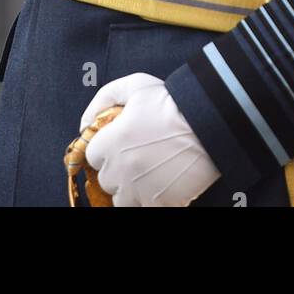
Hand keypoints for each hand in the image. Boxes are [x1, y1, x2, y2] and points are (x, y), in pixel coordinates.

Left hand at [82, 74, 220, 206]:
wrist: (208, 123)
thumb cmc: (171, 103)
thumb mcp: (135, 85)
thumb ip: (103, 98)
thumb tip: (85, 123)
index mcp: (112, 142)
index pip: (91, 155)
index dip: (104, 147)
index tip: (118, 142)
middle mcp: (121, 170)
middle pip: (105, 180)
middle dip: (116, 169)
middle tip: (136, 156)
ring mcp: (140, 190)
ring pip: (121, 200)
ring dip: (129, 190)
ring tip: (145, 175)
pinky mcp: (160, 203)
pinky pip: (144, 208)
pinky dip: (148, 200)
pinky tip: (159, 184)